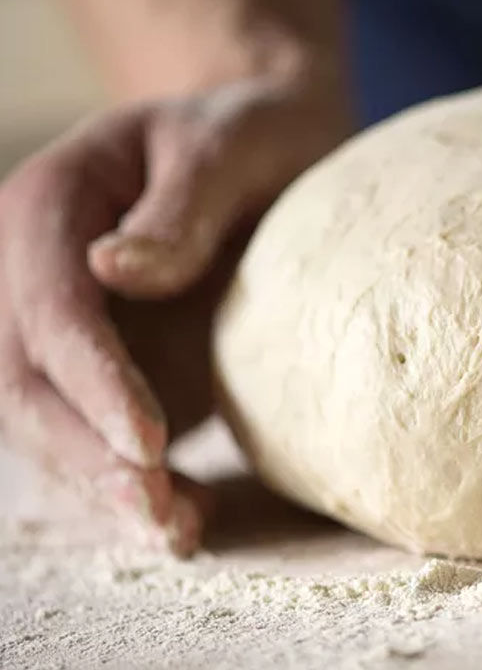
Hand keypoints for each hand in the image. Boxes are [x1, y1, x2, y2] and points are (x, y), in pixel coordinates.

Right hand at [0, 75, 347, 552]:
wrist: (265, 151)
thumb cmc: (252, 136)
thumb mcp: (229, 144)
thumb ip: (182, 204)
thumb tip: (115, 270)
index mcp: (46, 207)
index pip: (51, 313)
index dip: (93, 382)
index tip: (151, 441)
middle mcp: (35, 275)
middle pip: (27, 384)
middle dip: (87, 457)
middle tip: (160, 513)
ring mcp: (65, 331)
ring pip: (49, 428)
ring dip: (104, 489)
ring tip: (178, 534)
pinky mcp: (106, 372)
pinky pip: (97, 438)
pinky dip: (134, 486)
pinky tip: (187, 522)